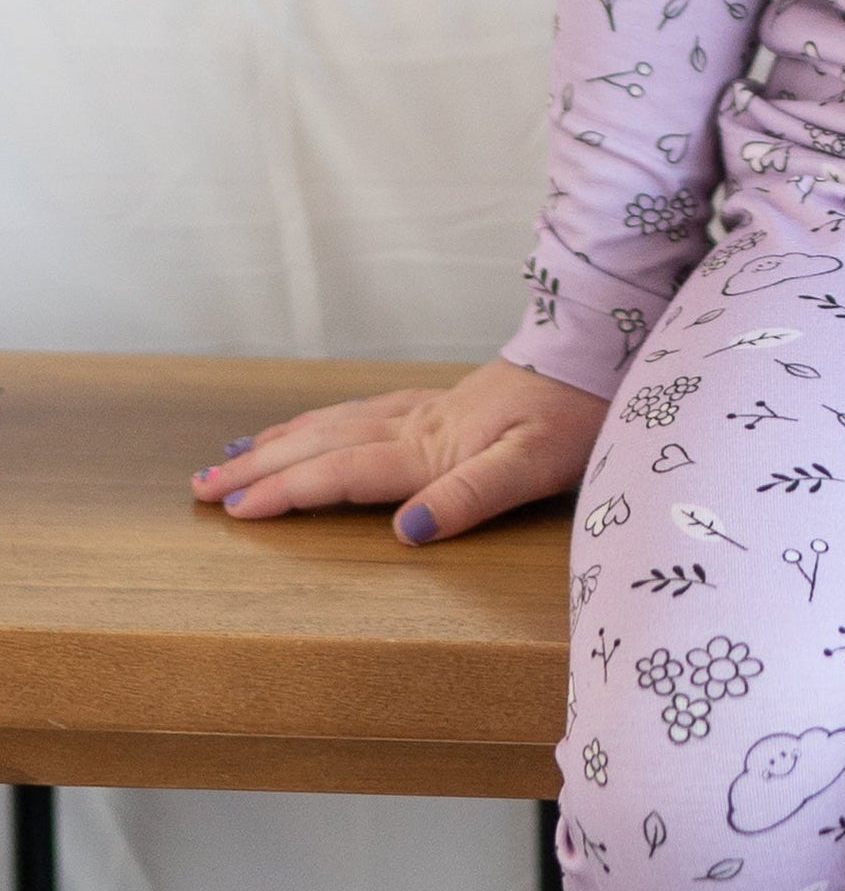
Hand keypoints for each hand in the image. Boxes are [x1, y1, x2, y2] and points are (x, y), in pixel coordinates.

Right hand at [190, 357, 607, 543]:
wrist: (598, 357)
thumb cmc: (575, 418)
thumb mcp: (536, 466)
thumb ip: (471, 498)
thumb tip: (405, 533)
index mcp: (431, 448)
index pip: (341, 474)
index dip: (287, 492)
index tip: (233, 511)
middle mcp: (414, 426)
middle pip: (320, 446)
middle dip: (258, 468)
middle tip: (200, 488)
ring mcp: (422, 410)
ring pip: (332, 424)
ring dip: (277, 443)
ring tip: (228, 457)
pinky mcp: (438, 404)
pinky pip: (357, 412)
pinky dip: (317, 422)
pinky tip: (304, 427)